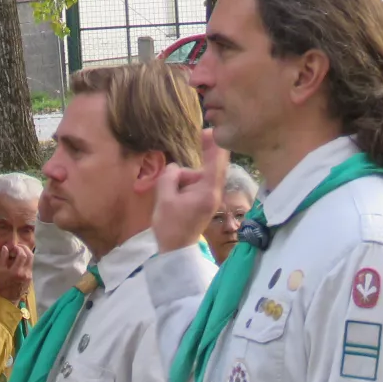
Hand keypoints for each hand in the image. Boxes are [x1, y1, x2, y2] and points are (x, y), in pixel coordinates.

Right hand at [0, 243, 33, 302]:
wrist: (9, 297)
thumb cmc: (2, 284)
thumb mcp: (0, 271)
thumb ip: (2, 258)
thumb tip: (6, 248)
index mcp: (16, 271)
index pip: (22, 255)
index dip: (19, 248)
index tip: (14, 247)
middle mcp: (25, 272)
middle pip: (30, 256)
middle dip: (25, 248)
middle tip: (19, 247)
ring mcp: (29, 275)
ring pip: (32, 260)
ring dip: (27, 253)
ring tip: (20, 252)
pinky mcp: (31, 277)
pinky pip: (30, 265)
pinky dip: (26, 260)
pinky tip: (21, 260)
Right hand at [153, 129, 228, 252]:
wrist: (176, 251)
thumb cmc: (170, 226)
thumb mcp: (164, 198)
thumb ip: (170, 177)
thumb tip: (176, 168)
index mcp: (207, 190)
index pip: (217, 161)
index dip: (215, 143)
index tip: (208, 130)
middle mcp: (214, 192)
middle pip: (209, 167)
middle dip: (198, 160)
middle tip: (192, 147)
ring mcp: (211, 198)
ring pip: (200, 176)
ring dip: (185, 177)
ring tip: (168, 192)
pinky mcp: (205, 202)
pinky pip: (198, 185)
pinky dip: (186, 184)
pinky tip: (174, 194)